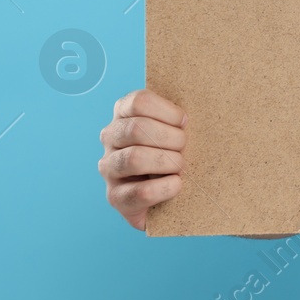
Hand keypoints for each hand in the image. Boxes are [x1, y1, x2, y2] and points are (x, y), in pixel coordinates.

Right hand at [98, 89, 186, 230]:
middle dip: (170, 138)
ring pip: (134, 158)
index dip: (168, 111)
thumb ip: (177, 119)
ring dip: (167, 162)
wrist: (164, 197)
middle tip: (184, 147)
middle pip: (137, 128)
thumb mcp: (174, 129)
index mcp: (124, 114)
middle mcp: (110, 138)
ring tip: (180, 166)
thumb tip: (190, 119)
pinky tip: (176, 185)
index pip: (139, 101)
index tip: (184, 122)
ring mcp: (109, 168)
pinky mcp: (115, 197)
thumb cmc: (174, 151)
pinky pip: (140, 192)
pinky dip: (165, 188)